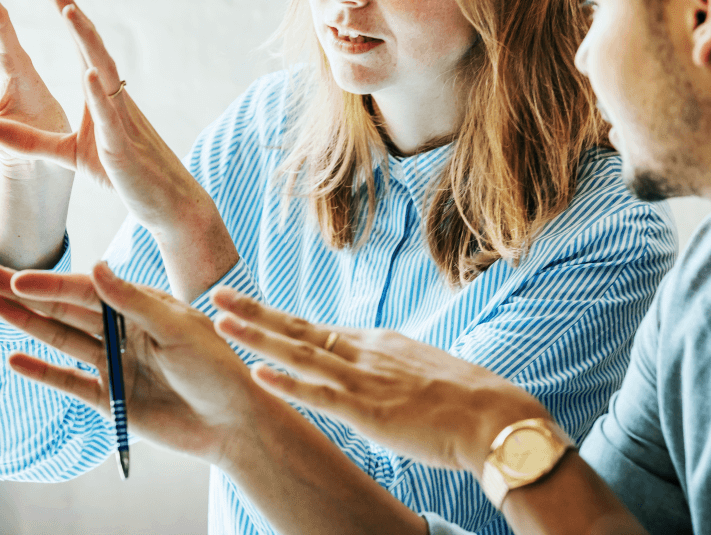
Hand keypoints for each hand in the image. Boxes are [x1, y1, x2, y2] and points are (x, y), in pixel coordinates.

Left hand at [0, 0, 238, 299]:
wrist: (166, 201)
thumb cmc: (124, 173)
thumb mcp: (69, 154)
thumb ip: (30, 141)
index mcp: (102, 97)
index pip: (83, 48)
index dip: (68, 16)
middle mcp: (114, 99)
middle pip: (93, 48)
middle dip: (73, 13)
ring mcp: (121, 119)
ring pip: (104, 72)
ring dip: (87, 42)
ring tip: (69, 12)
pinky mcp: (122, 146)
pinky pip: (111, 116)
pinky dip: (99, 93)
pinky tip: (89, 72)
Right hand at [0, 261, 258, 464]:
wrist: (232, 420)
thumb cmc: (217, 367)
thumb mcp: (179, 329)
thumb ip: (135, 302)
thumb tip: (98, 267)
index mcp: (143, 307)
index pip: (89, 290)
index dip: (53, 284)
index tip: (20, 278)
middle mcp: (125, 330)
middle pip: (67, 309)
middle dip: (28, 294)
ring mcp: (116, 364)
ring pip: (63, 340)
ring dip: (29, 324)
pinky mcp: (112, 399)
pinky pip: (70, 382)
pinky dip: (43, 371)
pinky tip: (16, 359)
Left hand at [211, 287, 549, 477]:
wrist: (493, 415)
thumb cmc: (461, 397)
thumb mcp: (415, 368)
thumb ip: (385, 366)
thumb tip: (367, 368)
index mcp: (374, 342)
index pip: (314, 329)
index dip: (276, 319)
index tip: (247, 307)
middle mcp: (363, 352)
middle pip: (298, 328)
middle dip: (254, 312)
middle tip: (217, 294)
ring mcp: (364, 379)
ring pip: (299, 353)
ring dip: (257, 337)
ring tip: (221, 323)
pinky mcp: (369, 411)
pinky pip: (321, 396)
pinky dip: (287, 385)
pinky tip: (259, 374)